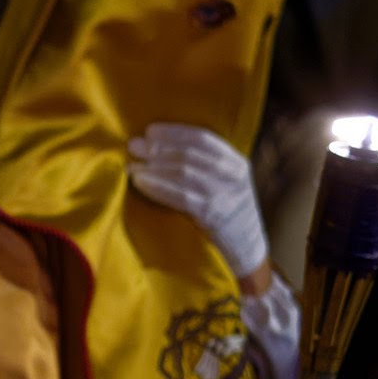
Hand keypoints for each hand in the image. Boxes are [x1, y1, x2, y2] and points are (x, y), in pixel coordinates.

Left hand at [127, 122, 268, 279]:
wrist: (246, 248)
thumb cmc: (225, 211)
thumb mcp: (223, 183)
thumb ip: (201, 165)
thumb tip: (157, 146)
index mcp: (236, 162)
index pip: (203, 138)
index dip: (174, 132)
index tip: (150, 130)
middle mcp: (232, 174)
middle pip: (189, 153)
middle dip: (158, 148)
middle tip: (133, 146)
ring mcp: (224, 194)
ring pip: (183, 172)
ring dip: (152, 167)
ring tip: (132, 166)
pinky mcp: (212, 215)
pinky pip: (180, 196)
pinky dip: (157, 187)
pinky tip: (140, 183)